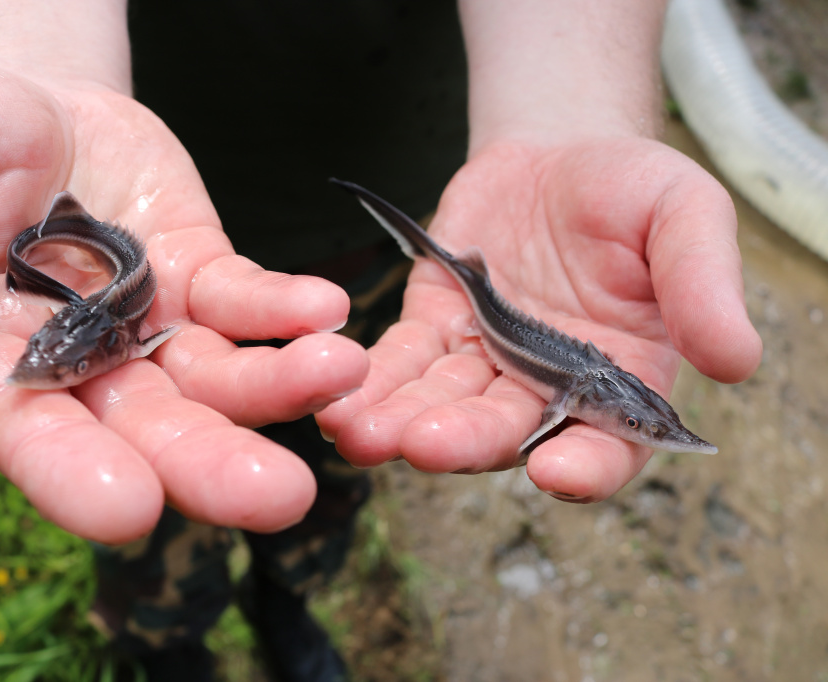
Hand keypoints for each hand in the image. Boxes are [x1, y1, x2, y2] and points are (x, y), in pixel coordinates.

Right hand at [0, 64, 367, 541]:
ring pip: (216, 380)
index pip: (28, 432)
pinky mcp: (204, 281)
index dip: (70, 473)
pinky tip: (327, 309)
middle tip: (280, 497)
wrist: (37, 100)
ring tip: (339, 370)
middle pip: (149, 430)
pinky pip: (247, 303)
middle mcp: (83, 367)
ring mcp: (152, 327)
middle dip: (212, 464)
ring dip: (278, 387)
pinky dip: (286, 311)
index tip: (127, 511)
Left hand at [317, 136, 761, 500]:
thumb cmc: (629, 190)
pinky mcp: (432, 332)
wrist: (556, 153)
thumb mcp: (683, 213)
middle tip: (426, 445)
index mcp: (621, 381)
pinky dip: (372, 381)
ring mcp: (484, 367)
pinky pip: (400, 364)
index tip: (557, 471)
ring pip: (441, 407)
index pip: (610, 444)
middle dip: (466, 441)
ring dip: (400, 424)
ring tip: (359, 434)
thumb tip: (736, 361)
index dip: (588, 465)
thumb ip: (704, 282)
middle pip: (508, 431)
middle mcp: (548, 390)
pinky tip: (338, 396)